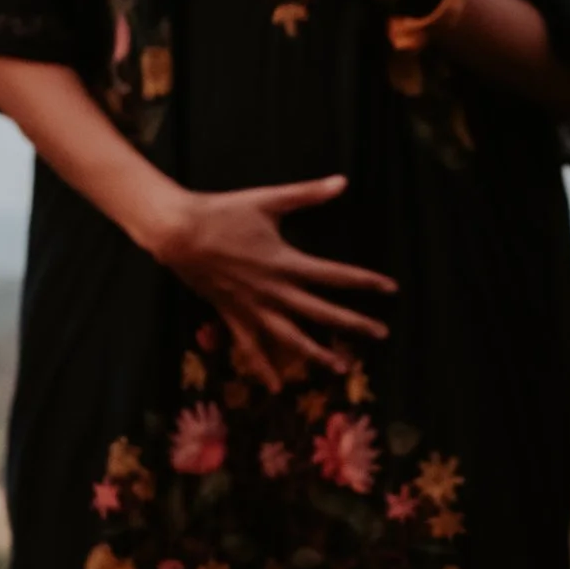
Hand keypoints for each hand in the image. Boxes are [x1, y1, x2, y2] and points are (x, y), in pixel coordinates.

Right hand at [145, 173, 395, 387]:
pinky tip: (275, 387)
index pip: (335, 276)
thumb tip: (343, 181)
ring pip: (290, 339)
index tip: (390, 289)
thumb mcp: (268, 200)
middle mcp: (274, 291)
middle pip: (321, 313)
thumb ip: (308, 194)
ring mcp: (253, 307)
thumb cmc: (223, 212)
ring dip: (317, 354)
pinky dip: (263, 368)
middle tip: (382, 334)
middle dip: (354, 324)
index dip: (365, 282)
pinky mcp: (232, 315)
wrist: (178, 232)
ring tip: (341, 367)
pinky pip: (250, 348)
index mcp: (286, 263)